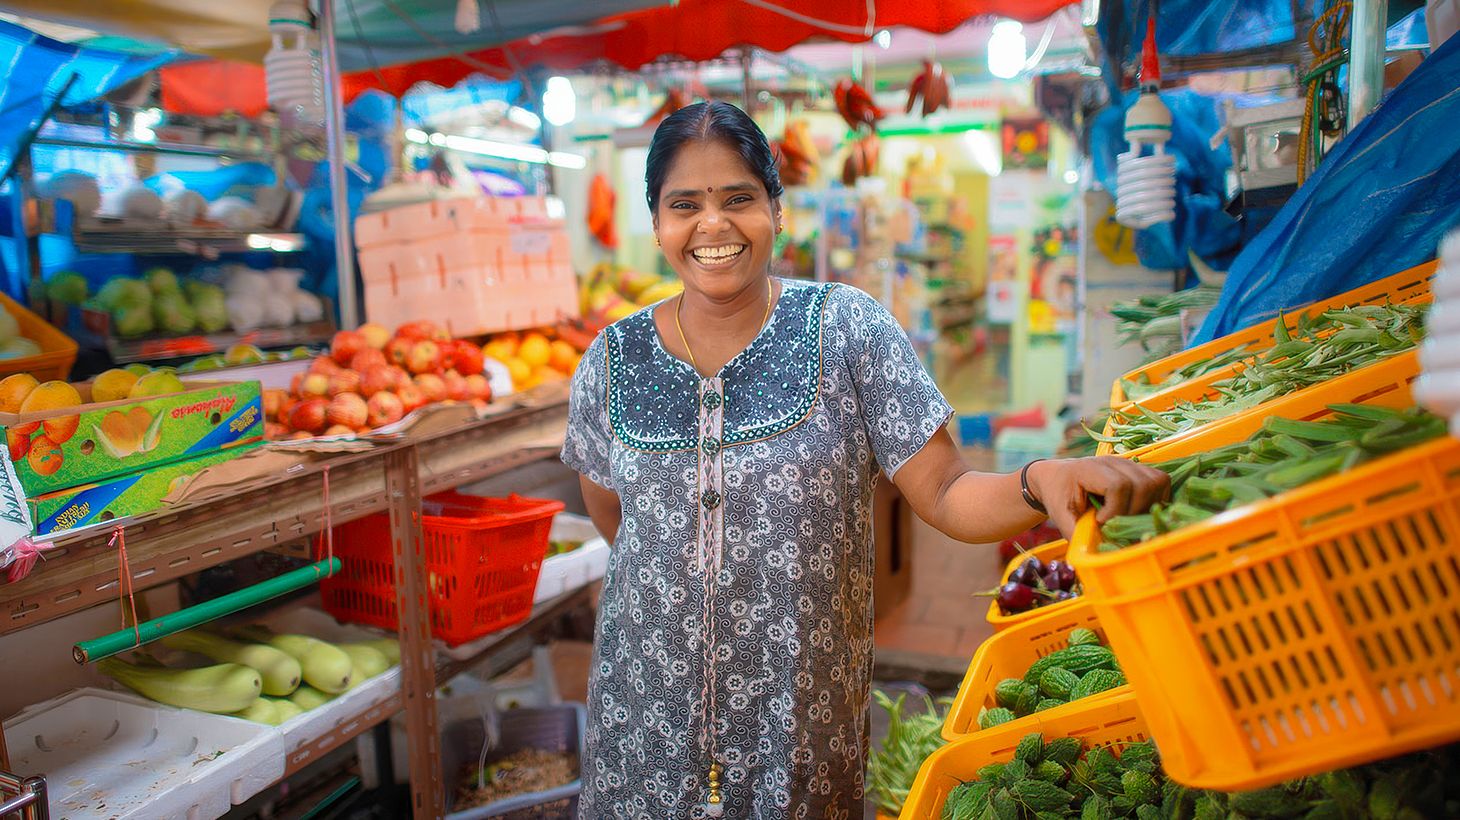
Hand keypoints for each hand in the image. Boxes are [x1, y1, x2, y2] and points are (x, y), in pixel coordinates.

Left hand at [1026, 457, 1170, 537]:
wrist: (1056, 478)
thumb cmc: (1059, 498)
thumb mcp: (1062, 518)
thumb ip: (1079, 535)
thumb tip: (1100, 558)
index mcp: (1088, 469)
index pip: (1117, 485)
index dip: (1115, 509)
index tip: (1101, 522)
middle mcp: (1111, 461)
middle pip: (1142, 484)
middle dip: (1134, 511)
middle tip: (1117, 523)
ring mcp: (1126, 463)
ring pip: (1156, 481)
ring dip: (1148, 505)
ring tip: (1128, 517)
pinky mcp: (1137, 469)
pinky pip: (1160, 481)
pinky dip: (1156, 499)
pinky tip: (1139, 510)